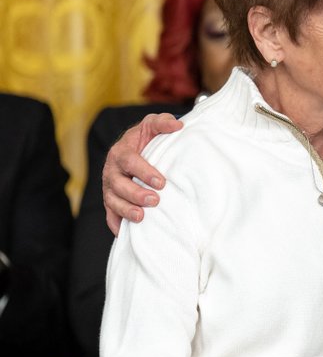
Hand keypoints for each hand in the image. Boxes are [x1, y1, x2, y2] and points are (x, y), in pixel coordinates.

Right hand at [103, 113, 183, 233]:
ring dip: (126, 210)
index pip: (130, 162)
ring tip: (141, 217)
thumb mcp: (153, 124)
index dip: (144, 172)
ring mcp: (109, 187)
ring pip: (112, 201)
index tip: (161, 182)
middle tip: (155, 200)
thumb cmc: (146, 137)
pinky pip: (110, 215)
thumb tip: (178, 125)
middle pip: (118, 185)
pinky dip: (116, 224)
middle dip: (136, 194)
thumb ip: (163, 122)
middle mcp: (112, 171)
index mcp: (121, 152)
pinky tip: (126, 234)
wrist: (134, 147)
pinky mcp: (111, 200)